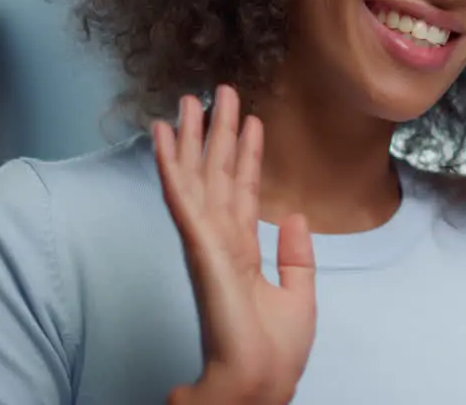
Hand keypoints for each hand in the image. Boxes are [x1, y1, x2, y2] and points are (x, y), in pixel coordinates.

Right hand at [153, 85, 316, 404]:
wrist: (261, 382)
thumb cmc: (274, 351)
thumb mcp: (300, 294)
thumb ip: (297, 255)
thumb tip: (298, 217)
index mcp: (243, 250)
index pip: (244, 191)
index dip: (247, 155)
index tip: (251, 120)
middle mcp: (221, 240)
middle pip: (217, 175)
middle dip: (218, 133)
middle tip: (220, 90)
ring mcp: (207, 243)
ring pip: (197, 177)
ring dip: (193, 137)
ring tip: (191, 98)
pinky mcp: (200, 249)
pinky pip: (184, 199)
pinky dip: (173, 165)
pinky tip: (166, 136)